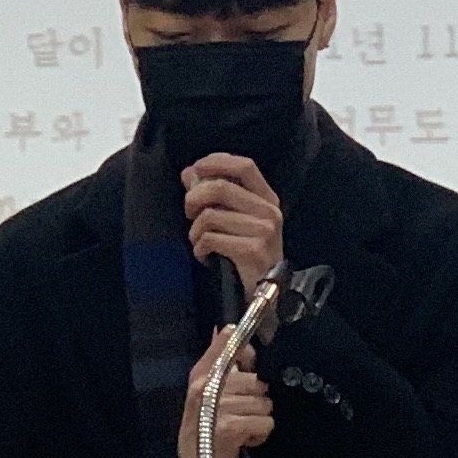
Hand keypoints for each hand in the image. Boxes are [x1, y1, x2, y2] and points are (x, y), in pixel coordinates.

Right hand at [172, 329, 274, 457]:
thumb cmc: (202, 432)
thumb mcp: (205, 393)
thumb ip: (220, 361)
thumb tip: (229, 330)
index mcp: (200, 375)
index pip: (228, 344)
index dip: (247, 352)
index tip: (249, 362)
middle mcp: (206, 386)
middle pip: (256, 380)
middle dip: (255, 400)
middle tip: (240, 415)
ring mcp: (217, 407)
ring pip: (264, 403)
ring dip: (258, 420)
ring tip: (241, 429)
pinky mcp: (229, 428)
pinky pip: (264, 423)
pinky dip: (259, 435)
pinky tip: (244, 440)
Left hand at [179, 151, 282, 296]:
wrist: (265, 295)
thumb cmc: (246, 255)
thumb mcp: (234, 221)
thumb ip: (214, 195)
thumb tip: (189, 173)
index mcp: (267, 199)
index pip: (244, 166)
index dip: (217, 162)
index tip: (196, 169)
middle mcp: (269, 211)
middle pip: (220, 188)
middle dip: (194, 198)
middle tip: (189, 213)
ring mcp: (263, 231)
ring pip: (210, 216)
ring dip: (195, 232)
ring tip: (200, 242)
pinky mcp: (253, 250)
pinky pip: (210, 239)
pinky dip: (200, 249)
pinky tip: (206, 257)